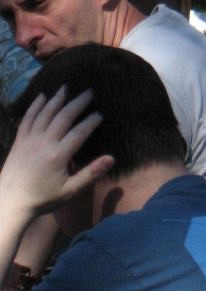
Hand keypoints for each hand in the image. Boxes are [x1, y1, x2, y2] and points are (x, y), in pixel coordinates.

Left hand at [0, 88, 113, 224]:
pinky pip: (28, 118)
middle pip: (64, 116)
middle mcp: (44, 142)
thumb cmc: (42, 199)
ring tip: (68, 86)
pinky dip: (35, 105)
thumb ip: (90, 174)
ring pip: (46, 113)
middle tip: (90, 91)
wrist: (10, 204)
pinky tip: (42, 96)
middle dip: (78, 102)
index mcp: (58, 155)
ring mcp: (30, 139)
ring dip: (58, 98)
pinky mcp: (19, 140)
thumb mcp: (70, 191)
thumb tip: (111, 158)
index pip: (80, 132)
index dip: (92, 121)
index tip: (101, 113)